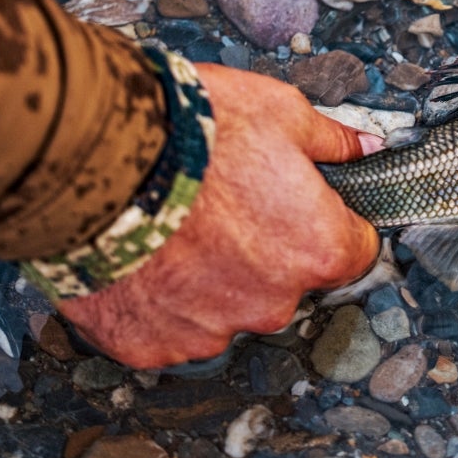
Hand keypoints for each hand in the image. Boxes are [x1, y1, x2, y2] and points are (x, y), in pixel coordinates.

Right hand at [56, 63, 383, 368]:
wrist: (94, 158)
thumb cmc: (193, 132)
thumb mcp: (281, 113)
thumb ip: (330, 142)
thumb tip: (363, 148)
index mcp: (317, 248)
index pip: (353, 251)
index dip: (329, 223)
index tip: (303, 206)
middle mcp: (272, 302)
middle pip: (286, 282)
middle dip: (263, 250)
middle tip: (225, 205)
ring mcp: (210, 330)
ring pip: (226, 308)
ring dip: (209, 277)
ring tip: (176, 226)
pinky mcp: (152, 344)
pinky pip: (169, 327)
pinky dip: (158, 300)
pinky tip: (143, 255)